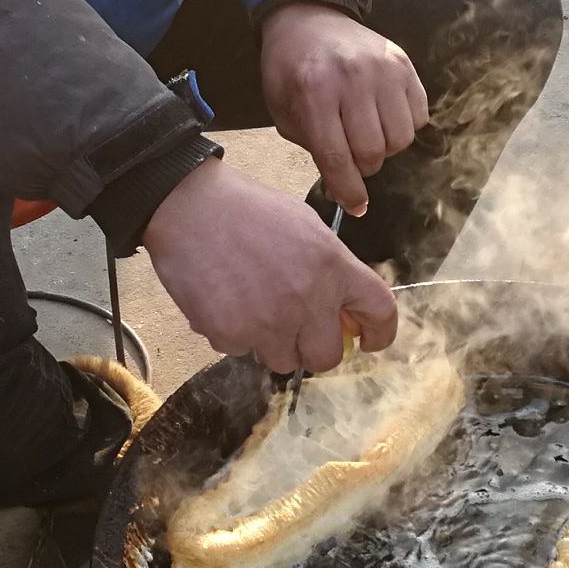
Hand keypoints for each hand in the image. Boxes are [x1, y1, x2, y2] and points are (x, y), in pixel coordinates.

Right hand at [143, 159, 398, 372]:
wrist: (188, 206)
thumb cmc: (247, 211)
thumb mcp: (305, 226)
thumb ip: (332, 269)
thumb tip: (343, 310)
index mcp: (333, 266)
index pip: (380, 311)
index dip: (379, 334)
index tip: (367, 341)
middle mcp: (308, 299)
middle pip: (328, 357)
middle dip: (313, 348)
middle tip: (295, 330)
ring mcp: (269, 321)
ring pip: (283, 360)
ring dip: (270, 342)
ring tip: (250, 304)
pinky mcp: (232, 334)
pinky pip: (240, 351)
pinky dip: (232, 333)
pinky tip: (222, 299)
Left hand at [260, 3, 428, 215]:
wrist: (308, 18)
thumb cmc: (291, 70)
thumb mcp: (283, 110)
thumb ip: (312, 147)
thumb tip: (345, 186)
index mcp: (314, 92)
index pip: (337, 157)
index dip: (349, 190)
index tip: (357, 207)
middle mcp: (352, 78)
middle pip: (373, 151)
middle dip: (363, 166)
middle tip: (352, 156)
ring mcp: (382, 69)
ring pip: (401, 138)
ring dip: (386, 148)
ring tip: (367, 134)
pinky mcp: (403, 63)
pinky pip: (418, 116)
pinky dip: (404, 125)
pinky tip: (383, 115)